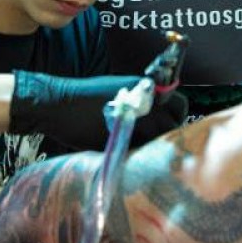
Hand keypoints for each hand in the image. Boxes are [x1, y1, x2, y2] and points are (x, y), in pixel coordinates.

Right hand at [10, 71, 188, 150]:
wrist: (61, 105)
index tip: (169, 121)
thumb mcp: (122, 88)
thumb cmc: (89, 96)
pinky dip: (136, 154)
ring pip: (158, 142)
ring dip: (152, 145)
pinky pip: (139, 152)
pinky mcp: (122, 142)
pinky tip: (123, 149)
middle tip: (153, 137)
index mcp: (147, 89)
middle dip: (167, 133)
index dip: (176, 115)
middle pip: (172, 127)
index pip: (180, 105)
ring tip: (137, 144)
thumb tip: (162, 114)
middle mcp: (146, 106)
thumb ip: (145, 100)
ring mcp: (136, 125)